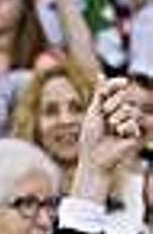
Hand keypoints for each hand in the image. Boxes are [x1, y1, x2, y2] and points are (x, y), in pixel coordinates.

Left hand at [73, 78, 141, 201]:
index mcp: (115, 105)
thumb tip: (101, 75)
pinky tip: (122, 136)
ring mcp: (135, 121)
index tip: (109, 92)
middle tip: (106, 121)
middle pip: (124, 95)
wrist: (95, 158)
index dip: (113, 85)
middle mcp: (127, 111)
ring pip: (129, 108)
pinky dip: (124, 128)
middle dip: (110, 106)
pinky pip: (134, 121)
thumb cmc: (91, 137)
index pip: (118, 86)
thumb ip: (101, 94)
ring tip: (113, 130)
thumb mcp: (94, 111)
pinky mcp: (142, 132)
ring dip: (116, 119)